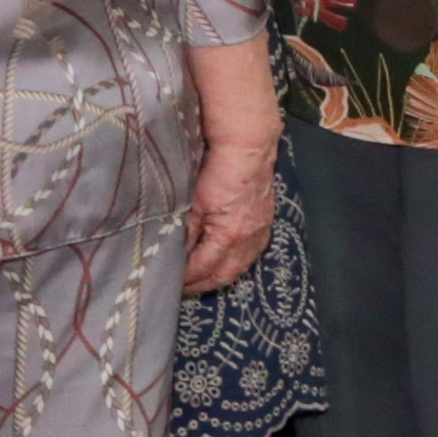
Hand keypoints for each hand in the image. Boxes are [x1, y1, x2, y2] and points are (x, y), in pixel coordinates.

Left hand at [184, 143, 276, 293]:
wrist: (248, 149)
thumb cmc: (218, 171)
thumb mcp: (193, 202)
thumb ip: (186, 230)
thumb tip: (176, 251)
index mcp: (228, 235)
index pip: (204, 267)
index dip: (187, 278)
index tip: (172, 281)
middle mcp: (248, 239)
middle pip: (225, 275)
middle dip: (204, 284)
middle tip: (185, 287)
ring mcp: (260, 232)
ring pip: (241, 267)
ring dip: (221, 275)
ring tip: (204, 278)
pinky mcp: (265, 223)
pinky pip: (252, 253)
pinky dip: (237, 262)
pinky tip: (227, 259)